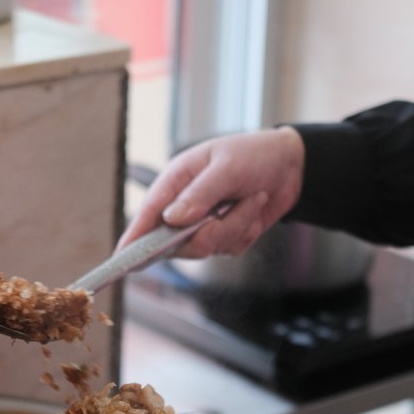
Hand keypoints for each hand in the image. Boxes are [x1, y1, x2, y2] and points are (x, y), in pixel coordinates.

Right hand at [119, 127, 305, 257]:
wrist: (292, 165)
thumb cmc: (254, 154)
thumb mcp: (227, 167)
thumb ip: (199, 194)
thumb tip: (171, 220)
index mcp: (175, 181)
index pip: (148, 213)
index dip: (134, 237)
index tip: (122, 258)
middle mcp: (184, 206)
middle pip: (176, 241)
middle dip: (206, 232)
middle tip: (227, 211)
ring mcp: (203, 224)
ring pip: (206, 247)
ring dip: (234, 226)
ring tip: (252, 198)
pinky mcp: (224, 237)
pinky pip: (229, 248)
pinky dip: (246, 230)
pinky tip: (255, 207)